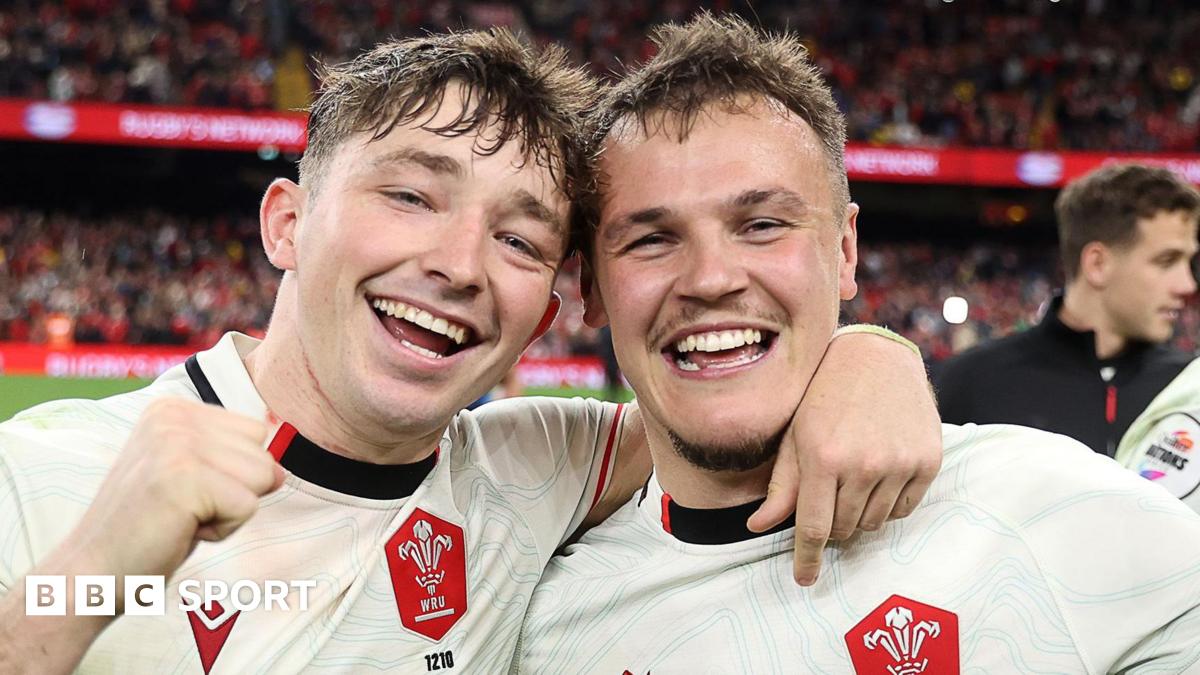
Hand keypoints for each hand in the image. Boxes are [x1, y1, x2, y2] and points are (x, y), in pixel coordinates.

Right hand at [64, 398, 281, 603]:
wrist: (93, 571)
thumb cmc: (148, 527)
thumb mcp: (190, 475)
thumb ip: (231, 458)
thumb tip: (280, 470)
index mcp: (173, 407)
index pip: (255, 431)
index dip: (233, 473)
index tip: (185, 490)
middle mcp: (173, 416)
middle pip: (263, 454)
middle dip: (235, 492)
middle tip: (182, 508)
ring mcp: (176, 443)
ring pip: (262, 478)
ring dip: (229, 511)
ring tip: (181, 517)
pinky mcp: (184, 478)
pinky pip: (248, 506)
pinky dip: (222, 530)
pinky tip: (181, 530)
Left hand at [747, 330, 941, 584]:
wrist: (877, 357)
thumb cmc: (824, 395)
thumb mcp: (795, 435)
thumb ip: (781, 486)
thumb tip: (756, 527)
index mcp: (822, 457)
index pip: (812, 528)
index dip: (806, 558)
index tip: (804, 579)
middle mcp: (863, 464)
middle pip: (845, 529)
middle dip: (832, 526)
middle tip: (828, 499)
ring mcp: (899, 463)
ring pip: (874, 523)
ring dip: (859, 515)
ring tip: (852, 480)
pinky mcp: (927, 461)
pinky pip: (905, 509)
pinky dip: (888, 504)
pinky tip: (878, 476)